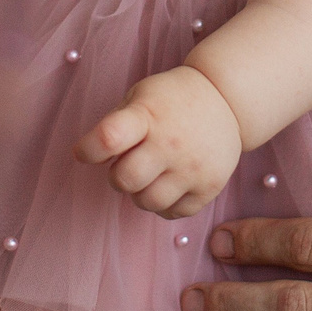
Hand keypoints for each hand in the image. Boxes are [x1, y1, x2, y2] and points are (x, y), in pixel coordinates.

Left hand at [76, 66, 243, 216]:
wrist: (226, 99)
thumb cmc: (172, 100)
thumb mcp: (140, 97)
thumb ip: (115, 125)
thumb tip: (91, 157)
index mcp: (147, 115)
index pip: (108, 138)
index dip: (88, 150)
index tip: (85, 151)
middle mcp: (170, 143)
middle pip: (125, 180)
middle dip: (117, 177)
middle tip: (127, 165)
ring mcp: (192, 167)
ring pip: (147, 203)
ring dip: (140, 194)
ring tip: (150, 176)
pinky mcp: (209, 187)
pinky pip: (173, 213)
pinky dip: (164, 204)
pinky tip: (169, 184)